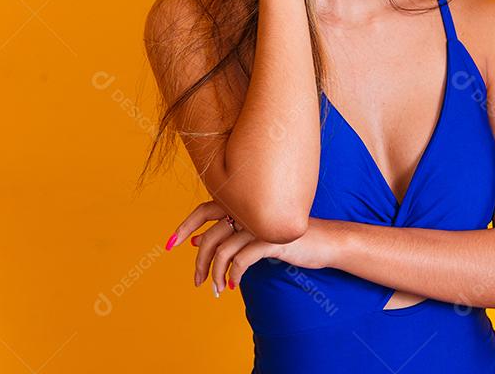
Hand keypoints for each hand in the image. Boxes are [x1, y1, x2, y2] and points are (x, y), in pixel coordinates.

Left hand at [167, 202, 334, 294]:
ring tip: (217, 290)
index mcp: (243, 204)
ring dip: (215, 274)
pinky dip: (234, 274)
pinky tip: (234, 284)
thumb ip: (227, 234)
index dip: (184, 226)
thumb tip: (197, 240)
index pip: (204, 210)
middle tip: (197, 282)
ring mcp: (260, 223)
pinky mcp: (272, 239)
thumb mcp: (254, 236)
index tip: (169, 245)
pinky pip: (243, 259)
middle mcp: (249, 209)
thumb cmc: (288, 238)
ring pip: (223, 250)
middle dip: (199, 262)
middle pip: (210, 235)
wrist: (325, 242)